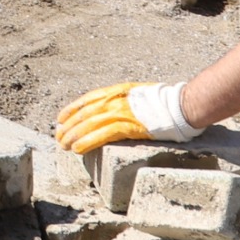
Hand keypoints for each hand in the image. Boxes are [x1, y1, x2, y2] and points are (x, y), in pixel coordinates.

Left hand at [55, 81, 193, 153]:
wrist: (182, 105)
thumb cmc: (166, 102)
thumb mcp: (139, 94)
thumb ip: (124, 101)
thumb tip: (113, 111)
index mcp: (118, 91)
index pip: (88, 99)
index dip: (72, 109)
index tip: (60, 118)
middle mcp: (116, 100)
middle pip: (85, 113)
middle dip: (68, 125)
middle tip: (58, 136)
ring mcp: (121, 112)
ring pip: (89, 124)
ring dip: (73, 135)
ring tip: (63, 145)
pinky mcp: (128, 126)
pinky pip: (101, 135)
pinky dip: (87, 142)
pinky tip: (77, 148)